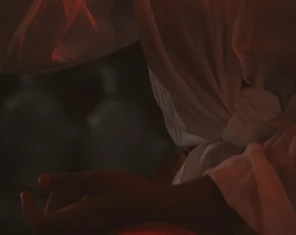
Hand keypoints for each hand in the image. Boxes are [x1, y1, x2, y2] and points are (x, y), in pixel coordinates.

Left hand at [20, 169, 168, 233]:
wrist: (158, 212)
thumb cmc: (128, 192)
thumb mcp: (96, 179)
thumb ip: (67, 181)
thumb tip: (40, 181)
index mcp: (74, 223)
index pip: (38, 223)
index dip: (28, 209)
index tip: (26, 193)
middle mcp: (78, 234)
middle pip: (51, 223)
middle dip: (53, 202)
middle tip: (69, 183)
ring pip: (64, 225)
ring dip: (65, 208)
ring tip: (86, 190)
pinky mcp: (97, 233)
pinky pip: (77, 227)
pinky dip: (77, 213)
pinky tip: (94, 201)